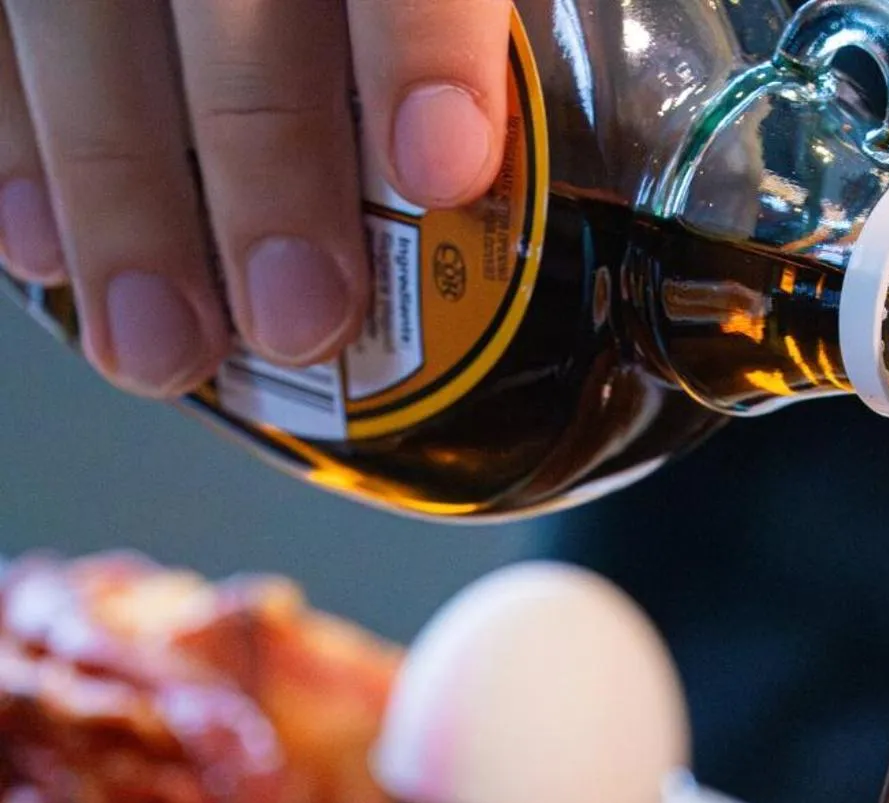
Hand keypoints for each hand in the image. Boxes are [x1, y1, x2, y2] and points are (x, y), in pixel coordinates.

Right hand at [0, 0, 511, 395]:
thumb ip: (459, 26)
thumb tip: (501, 174)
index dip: (421, 41)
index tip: (441, 167)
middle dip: (265, 157)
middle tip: (301, 317)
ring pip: (76, 11)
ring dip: (119, 193)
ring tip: (163, 345)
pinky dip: (11, 148)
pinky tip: (42, 257)